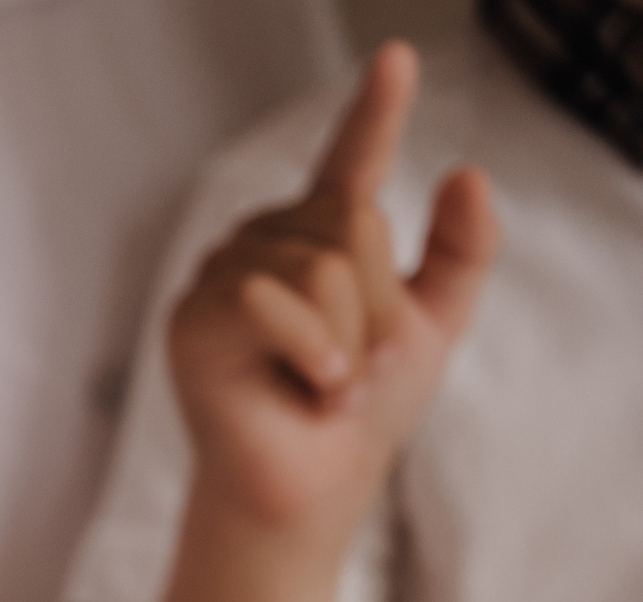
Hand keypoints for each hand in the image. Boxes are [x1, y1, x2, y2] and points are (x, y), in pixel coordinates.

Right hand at [172, 40, 496, 540]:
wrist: (315, 485)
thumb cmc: (359, 414)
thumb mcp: (431, 324)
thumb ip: (460, 250)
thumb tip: (467, 171)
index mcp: (319, 240)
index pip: (349, 161)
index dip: (374, 109)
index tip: (397, 56)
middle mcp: (266, 244)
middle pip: (351, 223)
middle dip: (378, 304)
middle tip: (360, 368)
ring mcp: (222, 276)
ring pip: (318, 263)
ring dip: (346, 337)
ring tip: (329, 384)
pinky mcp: (193, 319)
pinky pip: (271, 298)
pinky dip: (307, 347)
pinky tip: (304, 384)